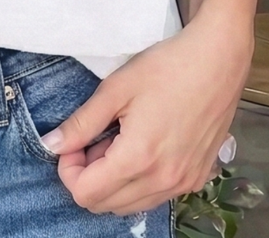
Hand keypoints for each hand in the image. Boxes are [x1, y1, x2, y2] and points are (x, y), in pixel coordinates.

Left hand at [40, 6, 250, 214]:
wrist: (217, 61)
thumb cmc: (166, 68)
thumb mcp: (116, 89)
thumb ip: (81, 123)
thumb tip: (50, 145)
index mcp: (138, 159)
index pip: (86, 194)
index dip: (69, 170)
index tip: (73, 142)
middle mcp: (163, 181)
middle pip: (106, 206)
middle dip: (88, 177)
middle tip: (94, 139)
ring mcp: (183, 183)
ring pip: (131, 205)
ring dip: (113, 182)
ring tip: (117, 140)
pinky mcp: (196, 178)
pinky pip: (155, 196)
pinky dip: (138, 181)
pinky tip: (141, 146)